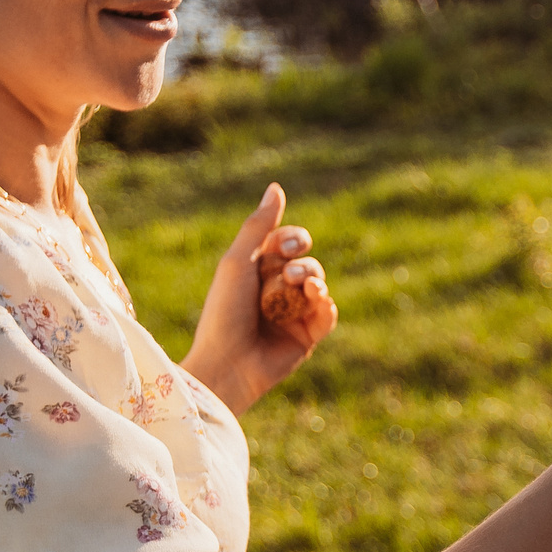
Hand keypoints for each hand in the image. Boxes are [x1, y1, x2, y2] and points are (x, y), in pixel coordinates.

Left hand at [183, 182, 338, 413]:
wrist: (227, 364)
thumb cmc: (224, 312)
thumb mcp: (237, 262)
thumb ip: (258, 226)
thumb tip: (276, 187)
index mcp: (257, 270)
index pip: (287, 242)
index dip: (292, 239)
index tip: (282, 247)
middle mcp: (276, 290)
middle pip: (306, 260)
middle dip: (303, 261)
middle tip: (290, 272)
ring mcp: (293, 313)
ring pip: (319, 284)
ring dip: (313, 280)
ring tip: (300, 288)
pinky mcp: (307, 337)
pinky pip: (327, 313)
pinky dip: (325, 305)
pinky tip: (318, 301)